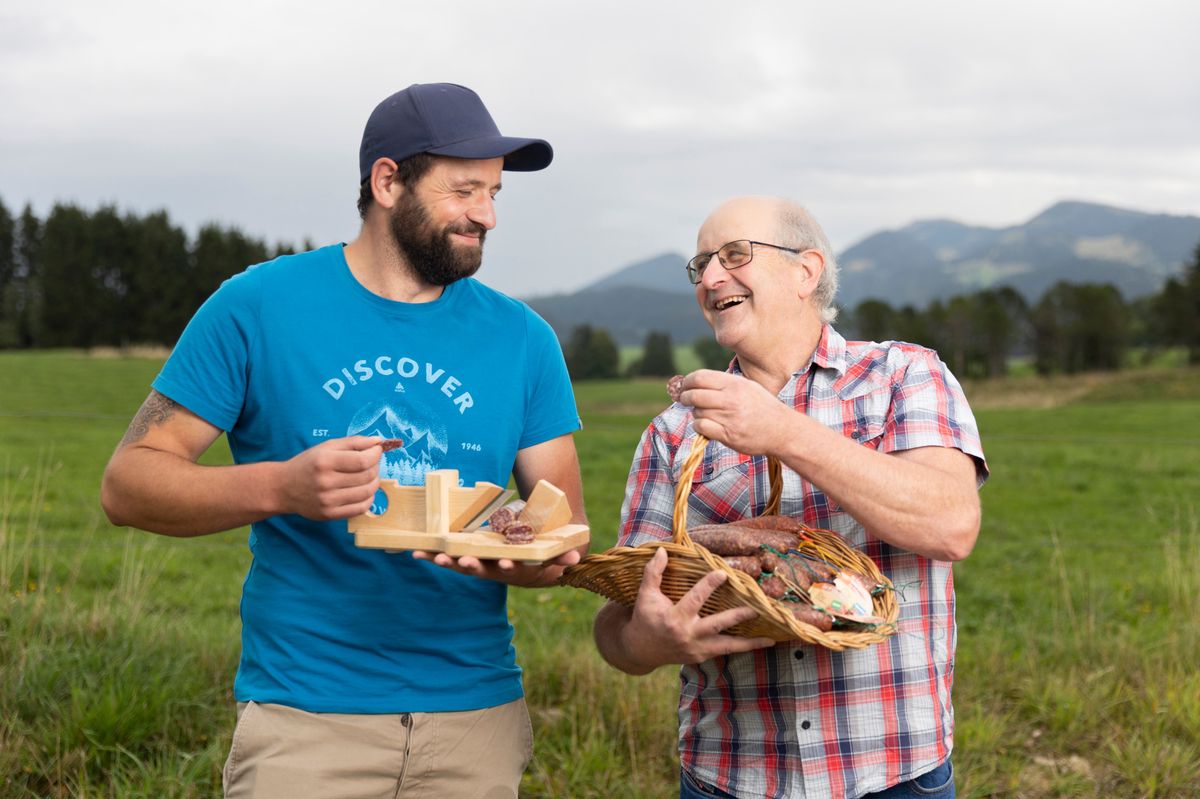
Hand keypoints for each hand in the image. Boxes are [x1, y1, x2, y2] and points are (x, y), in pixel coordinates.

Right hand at [277, 436, 381, 519]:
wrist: (283, 488)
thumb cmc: (308, 464)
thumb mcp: (327, 447)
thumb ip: (353, 442)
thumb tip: (378, 441)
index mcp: (325, 461)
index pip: (362, 461)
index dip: (376, 455)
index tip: (377, 450)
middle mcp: (326, 482)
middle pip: (367, 476)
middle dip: (376, 467)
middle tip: (372, 463)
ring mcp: (328, 500)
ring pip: (367, 492)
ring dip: (375, 482)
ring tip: (369, 476)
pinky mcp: (330, 514)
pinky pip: (361, 508)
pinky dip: (369, 498)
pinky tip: (363, 491)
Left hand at [412, 547, 582, 587]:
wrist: (530, 565)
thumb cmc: (543, 554)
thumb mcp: (556, 554)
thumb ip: (563, 556)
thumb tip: (575, 559)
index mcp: (515, 568)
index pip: (511, 569)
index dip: (507, 566)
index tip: (504, 563)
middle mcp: (494, 570)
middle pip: (481, 570)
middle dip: (470, 564)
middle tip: (461, 559)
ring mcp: (478, 566)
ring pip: (461, 565)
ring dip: (447, 561)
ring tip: (434, 556)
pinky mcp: (465, 559)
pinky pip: (448, 558)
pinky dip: (433, 556)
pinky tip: (417, 552)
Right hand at [620, 548, 774, 667]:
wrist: (640, 651)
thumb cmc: (645, 618)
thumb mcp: (645, 595)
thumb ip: (653, 572)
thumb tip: (664, 550)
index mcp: (674, 618)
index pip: (695, 599)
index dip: (709, 586)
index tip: (724, 573)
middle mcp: (688, 635)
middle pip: (717, 625)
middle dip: (738, 616)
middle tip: (756, 608)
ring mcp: (696, 649)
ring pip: (727, 647)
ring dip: (749, 643)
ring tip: (770, 639)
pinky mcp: (701, 657)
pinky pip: (724, 651)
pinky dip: (741, 648)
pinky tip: (759, 643)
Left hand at [678, 370, 791, 455]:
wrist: (782, 430)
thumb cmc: (763, 407)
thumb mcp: (748, 387)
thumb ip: (724, 383)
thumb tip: (696, 382)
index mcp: (735, 384)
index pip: (700, 377)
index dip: (687, 381)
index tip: (684, 386)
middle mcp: (731, 399)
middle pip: (694, 395)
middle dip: (685, 397)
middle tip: (684, 399)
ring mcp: (730, 418)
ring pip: (697, 412)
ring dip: (695, 413)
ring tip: (703, 413)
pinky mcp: (728, 435)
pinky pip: (702, 427)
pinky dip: (699, 426)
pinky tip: (705, 425)